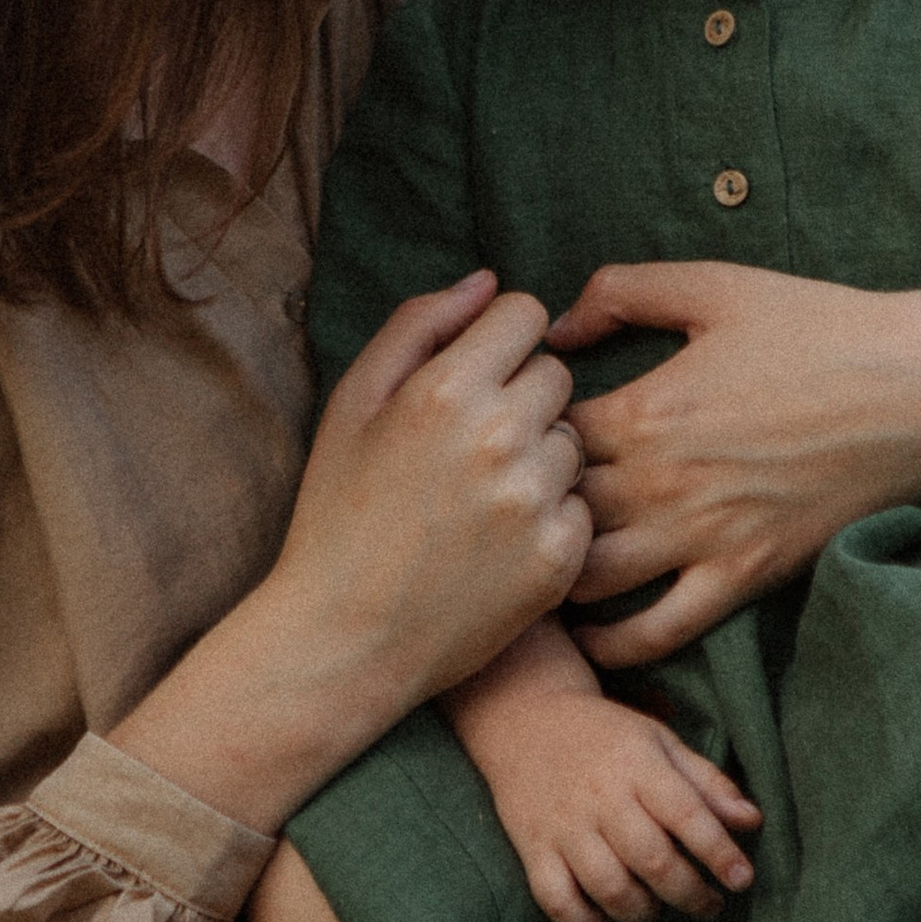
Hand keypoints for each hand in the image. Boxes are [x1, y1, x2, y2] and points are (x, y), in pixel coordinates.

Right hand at [106, 273, 589, 827]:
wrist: (346, 638)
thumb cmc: (339, 515)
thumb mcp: (352, 406)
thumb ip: (417, 327)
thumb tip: (485, 283)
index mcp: (444, 389)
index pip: (526, 313)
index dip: (501, 339)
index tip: (478, 374)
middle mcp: (499, 437)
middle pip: (556, 374)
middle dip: (523, 395)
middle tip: (474, 445)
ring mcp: (535, 501)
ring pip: (573, 439)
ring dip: (541, 456)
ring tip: (484, 497)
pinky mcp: (560, 557)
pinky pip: (581, 505)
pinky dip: (551, 518)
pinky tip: (500, 542)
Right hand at [461, 688, 762, 921]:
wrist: (524, 719)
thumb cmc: (605, 735)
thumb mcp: (660, 741)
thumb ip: (706, 782)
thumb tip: (752, 821)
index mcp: (638, 765)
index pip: (686, 815)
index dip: (719, 852)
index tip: (742, 879)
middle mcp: (601, 798)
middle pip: (652, 860)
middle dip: (689, 893)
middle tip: (709, 905)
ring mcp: (563, 827)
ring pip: (608, 888)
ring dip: (642, 912)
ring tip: (657, 909)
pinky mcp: (532, 849)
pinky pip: (557, 902)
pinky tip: (606, 918)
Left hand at [547, 264, 920, 671]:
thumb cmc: (821, 328)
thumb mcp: (715, 286)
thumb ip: (623, 291)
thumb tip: (556, 323)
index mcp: (646, 408)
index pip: (539, 436)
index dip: (517, 432)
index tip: (521, 429)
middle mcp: (662, 482)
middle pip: (551, 510)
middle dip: (524, 503)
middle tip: (514, 500)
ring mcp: (702, 537)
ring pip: (587, 578)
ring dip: (552, 571)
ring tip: (536, 559)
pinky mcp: (744, 576)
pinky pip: (657, 633)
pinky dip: (611, 642)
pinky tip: (588, 632)